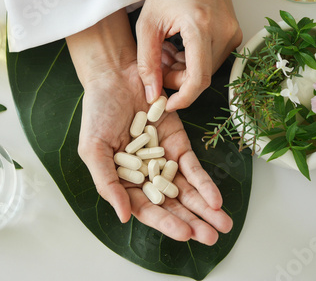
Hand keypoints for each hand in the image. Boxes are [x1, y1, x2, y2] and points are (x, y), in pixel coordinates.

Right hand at [66, 9, 231, 244]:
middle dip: (192, 221)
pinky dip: (204, 182)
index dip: (165, 223)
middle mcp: (146, 175)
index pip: (146, 209)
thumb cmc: (97, 112)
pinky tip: (216, 198)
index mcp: (124, 181)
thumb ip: (106, 182)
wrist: (115, 77)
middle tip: (212, 237)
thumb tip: (123, 216)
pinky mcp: (178, 142)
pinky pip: (192, 166)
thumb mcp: (93, 149)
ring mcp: (164, 159)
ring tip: (223, 225)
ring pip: (186, 189)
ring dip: (204, 208)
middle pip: (172, 204)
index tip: (185, 234)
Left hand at [136, 0, 241, 111]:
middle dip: (178, 80)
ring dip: (185, 70)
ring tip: (168, 49)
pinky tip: (180, 45)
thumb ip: (147, 62)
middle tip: (159, 65)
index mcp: (200, 27)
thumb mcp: (148, 24)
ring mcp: (233, 34)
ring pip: (207, 70)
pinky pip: (213, 60)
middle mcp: (223, 33)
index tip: (167, 103)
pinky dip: (194, 60)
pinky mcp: (235, 34)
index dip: (182, 98)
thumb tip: (151, 94)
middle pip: (201, 77)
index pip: (198, 80)